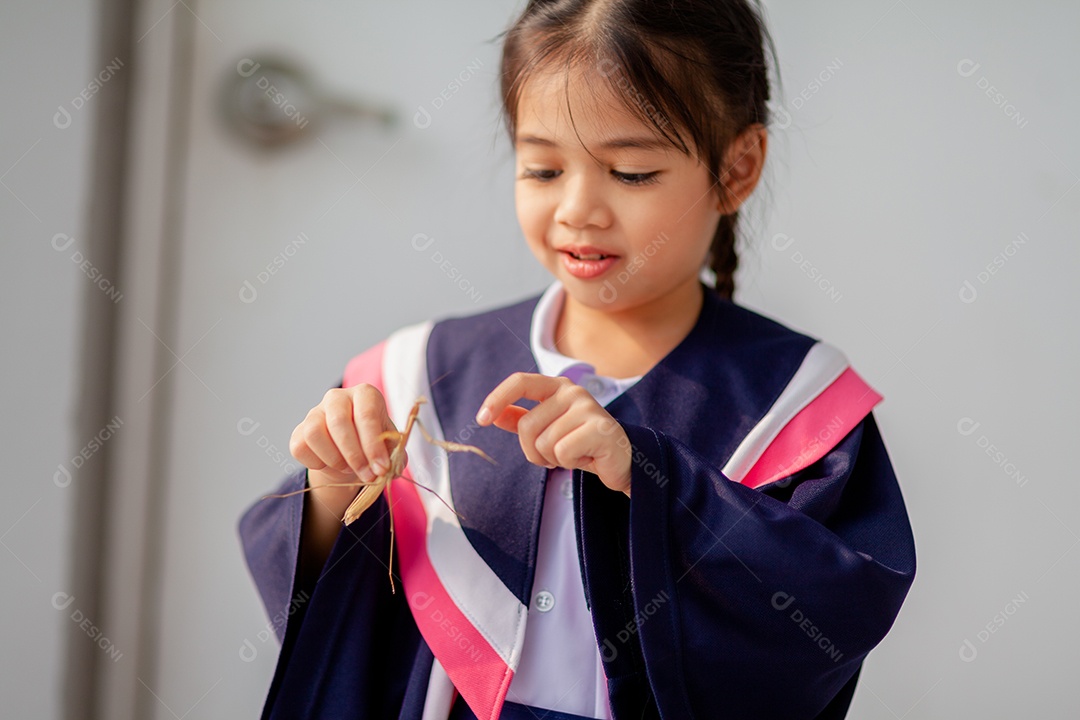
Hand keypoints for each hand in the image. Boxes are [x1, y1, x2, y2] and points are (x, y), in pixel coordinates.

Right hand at [289, 384, 403, 514]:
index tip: (381, 469)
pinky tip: (330, 464)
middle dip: (355, 455)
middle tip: (368, 476)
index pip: (367, 414)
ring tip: (348, 468)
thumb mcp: (390, 448)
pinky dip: (317, 463)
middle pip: (339, 422)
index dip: (373, 445)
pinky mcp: (299, 430)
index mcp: (365, 394)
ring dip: (334, 459)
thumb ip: (394, 456)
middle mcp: (338, 397)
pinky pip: (301, 447)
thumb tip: (389, 468)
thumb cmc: (373, 445)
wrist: (350, 454)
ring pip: (315, 433)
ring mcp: (315, 412)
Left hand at [475, 372, 631, 495]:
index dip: (497, 399)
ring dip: (554, 459)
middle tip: (557, 454)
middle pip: (526, 426)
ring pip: (544, 443)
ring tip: (575, 454)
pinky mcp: (600, 428)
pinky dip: (570, 462)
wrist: (621, 461)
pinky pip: (562, 452)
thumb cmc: (581, 445)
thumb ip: (521, 420)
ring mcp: (588, 408)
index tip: (480, 420)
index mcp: (557, 387)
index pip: (520, 382)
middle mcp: (572, 391)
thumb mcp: (548, 431)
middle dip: (534, 451)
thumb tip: (492, 416)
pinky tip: (587, 458)